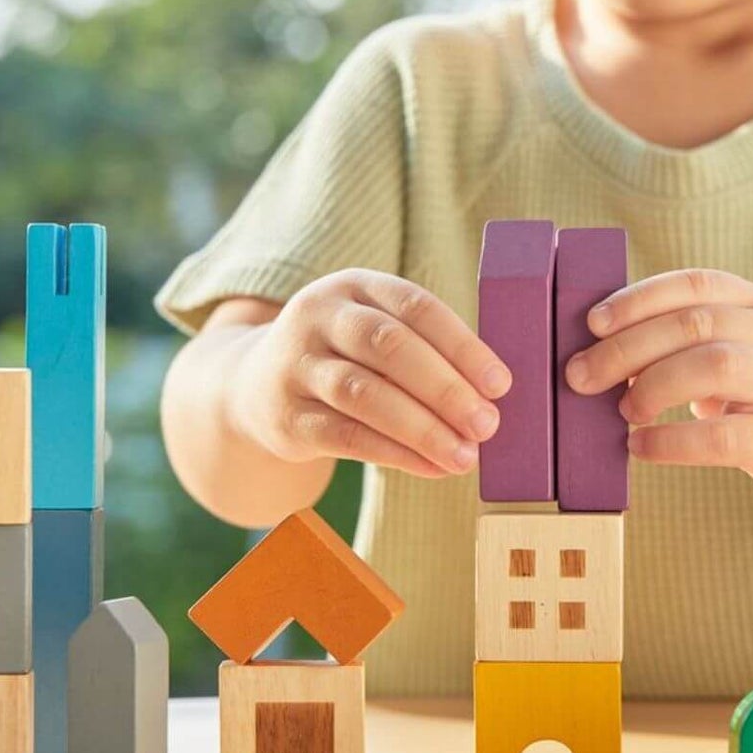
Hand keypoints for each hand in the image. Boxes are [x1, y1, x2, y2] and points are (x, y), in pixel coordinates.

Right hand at [229, 269, 511, 479]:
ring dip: (423, 429)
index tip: (500, 384)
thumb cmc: (344, 358)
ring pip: (365, 394)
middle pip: (389, 347)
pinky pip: (346, 436)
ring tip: (465, 455)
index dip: (462, 345)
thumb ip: (424, 351)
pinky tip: (431, 467)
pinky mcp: (286, 415)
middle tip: (488, 424)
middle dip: (445, 388)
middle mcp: (319, 316)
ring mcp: (297, 364)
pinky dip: (395, 454)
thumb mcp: (372, 333)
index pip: (416, 307)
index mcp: (355, 286)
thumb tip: (491, 397)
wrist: (252, 386)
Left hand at [564, 268, 752, 511]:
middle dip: (627, 347)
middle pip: (696, 323)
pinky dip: (672, 441)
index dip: (638, 298)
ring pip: (715, 365)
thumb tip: (603, 348)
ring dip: (654, 385)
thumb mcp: (750, 351)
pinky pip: (724, 436)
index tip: (592, 322)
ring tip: (624, 410)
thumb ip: (694, 341)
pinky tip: (641, 448)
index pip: (696, 283)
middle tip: (581, 375)